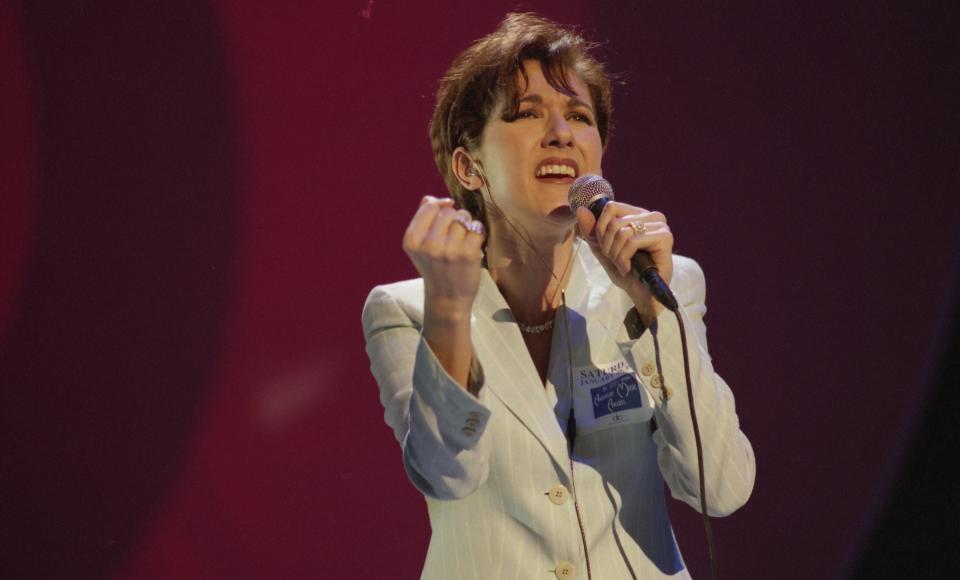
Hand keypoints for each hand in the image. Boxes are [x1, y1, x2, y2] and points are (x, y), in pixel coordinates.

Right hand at [403, 196, 485, 316]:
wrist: (447, 296)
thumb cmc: (435, 266)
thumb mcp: (419, 245)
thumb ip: (423, 218)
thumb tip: (436, 200)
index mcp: (412, 239)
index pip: (430, 206)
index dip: (440, 209)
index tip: (444, 221)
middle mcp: (428, 244)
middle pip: (449, 212)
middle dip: (455, 219)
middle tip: (454, 237)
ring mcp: (449, 249)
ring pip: (464, 217)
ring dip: (468, 225)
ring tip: (463, 241)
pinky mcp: (468, 253)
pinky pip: (478, 227)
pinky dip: (479, 233)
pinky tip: (474, 244)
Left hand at [575, 202, 673, 318]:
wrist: (641, 295)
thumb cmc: (626, 271)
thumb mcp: (602, 250)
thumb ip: (592, 231)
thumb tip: (582, 210)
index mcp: (638, 214)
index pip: (611, 207)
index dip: (601, 230)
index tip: (607, 249)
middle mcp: (652, 216)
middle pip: (614, 222)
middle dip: (608, 246)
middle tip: (616, 260)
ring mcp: (660, 226)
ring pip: (622, 232)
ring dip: (616, 255)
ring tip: (623, 265)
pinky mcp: (664, 237)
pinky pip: (632, 242)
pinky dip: (624, 259)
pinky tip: (629, 268)